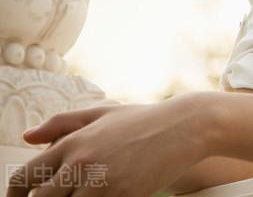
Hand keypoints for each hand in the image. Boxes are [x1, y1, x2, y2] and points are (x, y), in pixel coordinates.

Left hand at [6, 96, 212, 196]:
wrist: (186, 127)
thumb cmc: (144, 119)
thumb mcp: (102, 113)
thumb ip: (62, 123)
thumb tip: (27, 137)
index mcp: (71, 143)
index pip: (23, 178)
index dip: (13, 196)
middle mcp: (80, 163)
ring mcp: (101, 182)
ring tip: (84, 195)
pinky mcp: (121, 196)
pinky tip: (105, 196)